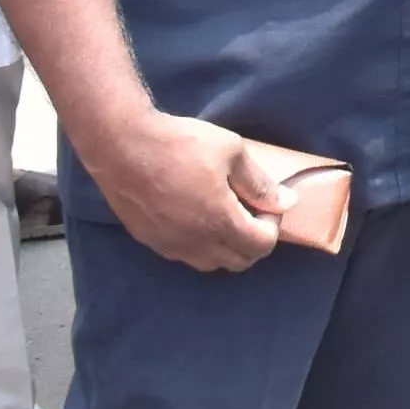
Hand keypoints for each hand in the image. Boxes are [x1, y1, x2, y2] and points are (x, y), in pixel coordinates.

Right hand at [81, 109, 286, 272]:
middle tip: (251, 211)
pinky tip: (196, 218)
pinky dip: (200, 246)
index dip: (272, 226)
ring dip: (227, 247)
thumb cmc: (180, 144)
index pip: (261, 246)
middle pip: (238, 262)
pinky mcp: (150, 241)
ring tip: (225, 215)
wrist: (122, 146)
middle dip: (253, 241)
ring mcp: (170, 246)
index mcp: (220, 222)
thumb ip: (260, 183)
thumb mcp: (231, 152)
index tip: (268, 204)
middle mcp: (196, 243)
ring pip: (211, 264)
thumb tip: (287, 202)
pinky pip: (185, 256)